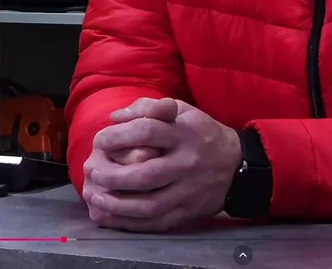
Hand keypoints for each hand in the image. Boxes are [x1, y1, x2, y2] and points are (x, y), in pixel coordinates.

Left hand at [81, 97, 241, 231]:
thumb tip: (115, 117)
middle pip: (145, 174)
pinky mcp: (189, 212)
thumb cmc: (202, 134)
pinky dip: (131, 223)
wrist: (238, 165)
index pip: (146, 133)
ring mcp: (189, 191)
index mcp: (184, 134)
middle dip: (113, 175)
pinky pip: (157, 222)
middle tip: (94, 172)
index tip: (100, 140)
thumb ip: (148, 108)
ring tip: (97, 197)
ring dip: (118, 204)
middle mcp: (187, 163)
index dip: (118, 137)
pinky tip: (113, 216)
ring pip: (149, 204)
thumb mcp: (182, 111)